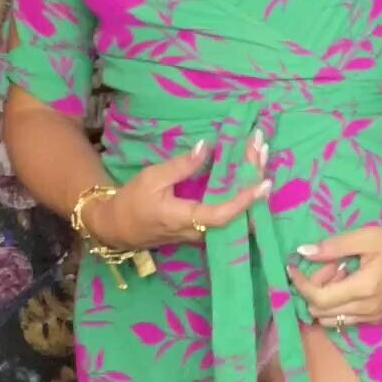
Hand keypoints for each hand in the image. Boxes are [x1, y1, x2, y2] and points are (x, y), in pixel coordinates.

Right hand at [85, 133, 271, 249]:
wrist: (117, 228)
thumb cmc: (132, 202)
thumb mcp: (151, 179)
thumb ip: (180, 166)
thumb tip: (206, 147)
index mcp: (185, 219)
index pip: (222, 214)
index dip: (245, 201)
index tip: (264, 183)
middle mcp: (200, 231)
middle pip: (237, 213)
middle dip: (253, 180)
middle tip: (262, 148)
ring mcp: (203, 233)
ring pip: (236, 213)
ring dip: (248, 182)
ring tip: (259, 153)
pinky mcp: (203, 229)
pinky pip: (228, 212)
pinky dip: (240, 189)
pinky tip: (247, 169)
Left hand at [287, 218, 381, 327]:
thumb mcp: (366, 236)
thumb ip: (334, 247)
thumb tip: (304, 252)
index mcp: (364, 288)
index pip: (319, 298)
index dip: (301, 285)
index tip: (293, 269)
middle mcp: (367, 309)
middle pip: (321, 312)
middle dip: (312, 291)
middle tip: (321, 267)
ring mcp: (372, 317)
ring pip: (331, 320)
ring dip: (323, 301)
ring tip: (335, 276)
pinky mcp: (377, 318)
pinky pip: (345, 320)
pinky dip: (336, 306)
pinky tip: (346, 284)